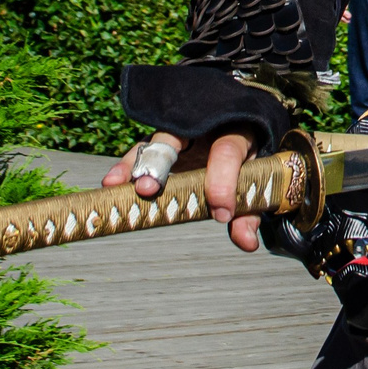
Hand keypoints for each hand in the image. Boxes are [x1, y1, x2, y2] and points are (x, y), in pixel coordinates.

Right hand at [101, 130, 261, 251]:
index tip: (220, 213)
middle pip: (178, 136)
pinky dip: (126, 165)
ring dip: (134, 163)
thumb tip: (247, 243)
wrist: (244, 128)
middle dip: (162, 162)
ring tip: (115, 184)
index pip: (228, 151)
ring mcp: (182, 131)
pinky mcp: (163, 140)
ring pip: (154, 141)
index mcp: (237, 131)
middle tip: (147, 188)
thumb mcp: (255, 184)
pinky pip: (142, 150)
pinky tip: (112, 182)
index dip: (223, 182)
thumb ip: (248, 212)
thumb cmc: (246, 163)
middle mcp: (204, 125)